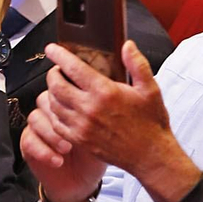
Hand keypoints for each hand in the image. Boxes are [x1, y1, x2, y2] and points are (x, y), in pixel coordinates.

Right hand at [20, 93, 106, 201]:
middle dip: (58, 114)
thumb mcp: (104, 135)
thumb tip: (107, 102)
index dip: (67, 95)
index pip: (62, 87)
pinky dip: (44, 151)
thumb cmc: (93, 157)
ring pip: (35, 118)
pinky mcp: (29, 144)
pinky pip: (29, 140)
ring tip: (66, 148)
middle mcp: (51, 112)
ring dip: (51, 134)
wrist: (81, 183)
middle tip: (73, 132)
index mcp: (69, 104)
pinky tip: (58, 160)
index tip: (79, 109)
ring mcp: (38, 128)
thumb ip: (102, 117)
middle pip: (44, 99)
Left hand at [39, 40, 198, 201]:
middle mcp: (89, 109)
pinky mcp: (79, 140)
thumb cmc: (151, 123)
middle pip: (56, 85)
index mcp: (105, 92)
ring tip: (59, 87)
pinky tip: (62, 107)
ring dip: (52, 92)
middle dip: (52, 73)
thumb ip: (137, 64)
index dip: (58, 55)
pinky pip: (57, 123)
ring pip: (53, 104)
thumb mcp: (150, 89)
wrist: (151, 156)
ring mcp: (82, 126)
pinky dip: (54, 113)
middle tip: (57, 70)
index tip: (51, 49)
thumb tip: (128, 45)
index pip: (73, 68)